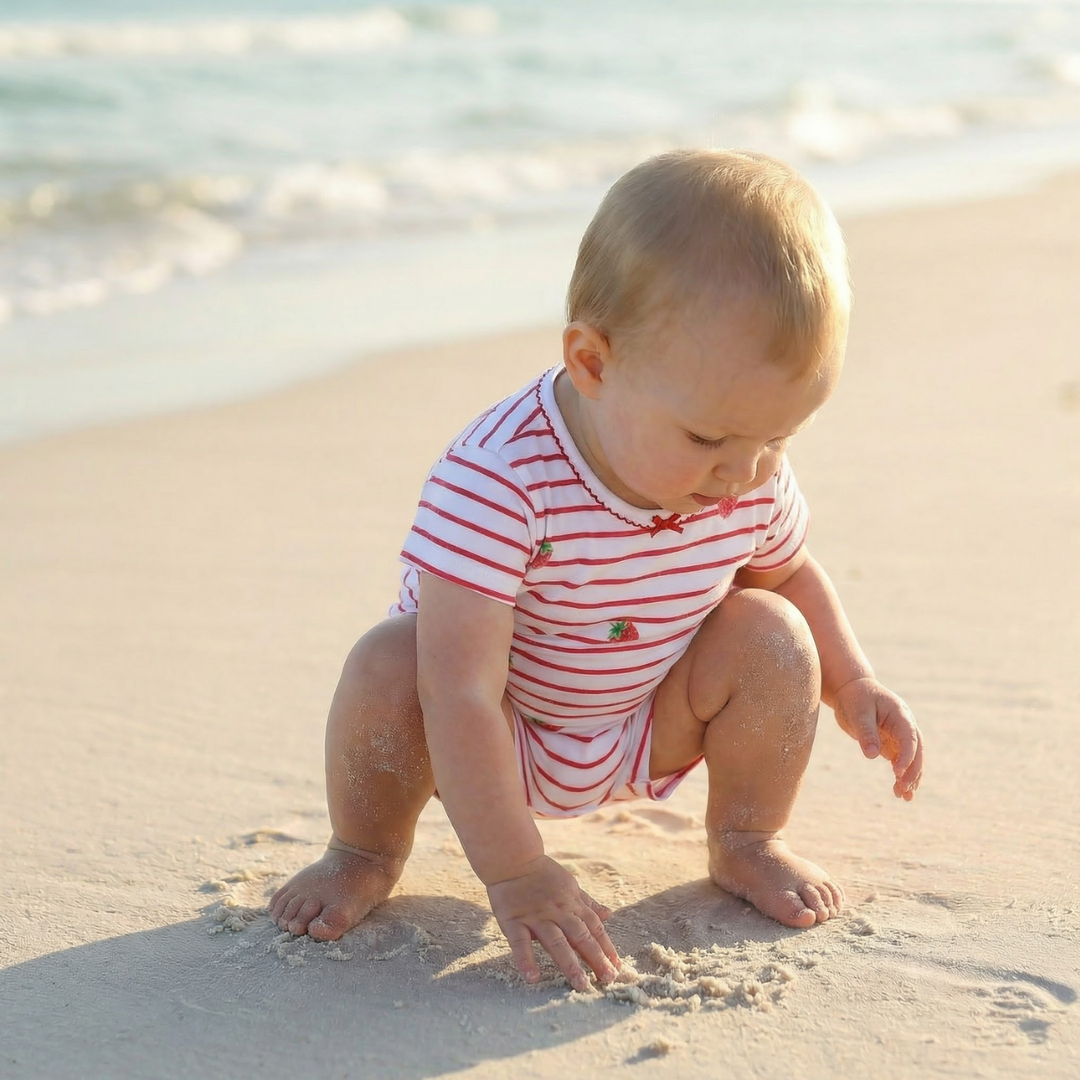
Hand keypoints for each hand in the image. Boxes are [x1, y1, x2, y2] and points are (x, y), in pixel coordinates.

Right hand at [486, 855, 620, 990]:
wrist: (512, 858)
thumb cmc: (542, 874)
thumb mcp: (569, 884)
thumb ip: (587, 902)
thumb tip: (609, 914)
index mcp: (571, 903)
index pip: (594, 927)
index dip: (606, 947)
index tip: (617, 967)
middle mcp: (557, 911)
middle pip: (580, 936)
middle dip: (595, 958)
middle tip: (607, 979)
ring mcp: (535, 917)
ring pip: (555, 942)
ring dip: (569, 964)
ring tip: (581, 984)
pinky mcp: (513, 921)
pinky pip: (520, 943)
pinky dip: (525, 960)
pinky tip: (532, 977)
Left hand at [833, 678, 923, 800]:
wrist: (851, 689)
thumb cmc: (855, 697)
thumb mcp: (858, 712)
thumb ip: (866, 732)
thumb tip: (872, 755)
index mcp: (901, 715)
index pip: (909, 738)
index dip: (906, 756)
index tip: (897, 772)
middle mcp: (905, 726)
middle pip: (916, 751)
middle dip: (912, 771)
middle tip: (903, 789)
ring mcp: (900, 736)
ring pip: (911, 759)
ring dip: (909, 777)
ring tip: (904, 796)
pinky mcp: (891, 744)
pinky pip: (900, 762)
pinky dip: (901, 775)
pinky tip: (899, 792)